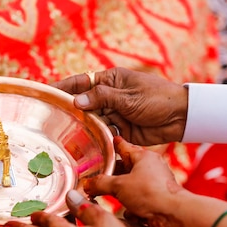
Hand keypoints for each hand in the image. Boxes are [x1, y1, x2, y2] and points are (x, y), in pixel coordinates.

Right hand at [51, 67, 187, 145]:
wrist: (181, 117)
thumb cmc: (158, 99)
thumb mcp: (129, 96)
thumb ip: (102, 98)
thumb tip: (76, 101)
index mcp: (110, 80)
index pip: (80, 82)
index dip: (62, 88)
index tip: (45, 92)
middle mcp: (108, 96)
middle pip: (82, 103)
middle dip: (68, 110)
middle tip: (48, 119)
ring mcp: (113, 113)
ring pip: (90, 120)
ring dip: (80, 127)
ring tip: (62, 135)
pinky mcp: (119, 130)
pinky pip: (102, 134)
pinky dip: (94, 139)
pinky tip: (83, 145)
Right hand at [84, 137, 187, 226]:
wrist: (173, 215)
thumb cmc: (150, 193)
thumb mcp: (118, 185)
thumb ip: (100, 183)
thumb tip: (87, 185)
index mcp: (144, 157)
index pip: (125, 147)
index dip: (114, 145)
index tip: (110, 140)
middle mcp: (152, 169)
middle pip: (126, 169)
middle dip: (113, 176)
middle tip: (98, 178)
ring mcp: (156, 185)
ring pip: (131, 187)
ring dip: (122, 195)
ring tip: (110, 198)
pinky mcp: (157, 201)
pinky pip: (139, 202)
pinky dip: (133, 208)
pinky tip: (129, 213)